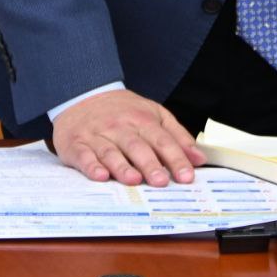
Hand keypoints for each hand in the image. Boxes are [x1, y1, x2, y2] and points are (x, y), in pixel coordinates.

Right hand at [51, 90, 204, 186]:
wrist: (83, 95)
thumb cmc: (123, 111)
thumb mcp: (154, 114)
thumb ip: (177, 136)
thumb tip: (199, 159)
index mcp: (142, 119)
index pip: (162, 140)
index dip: (176, 158)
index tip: (187, 176)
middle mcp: (120, 127)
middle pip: (137, 146)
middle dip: (150, 164)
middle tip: (162, 182)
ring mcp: (97, 135)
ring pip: (111, 152)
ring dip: (122, 166)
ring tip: (134, 180)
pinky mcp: (77, 144)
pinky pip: (84, 156)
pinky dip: (91, 166)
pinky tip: (100, 176)